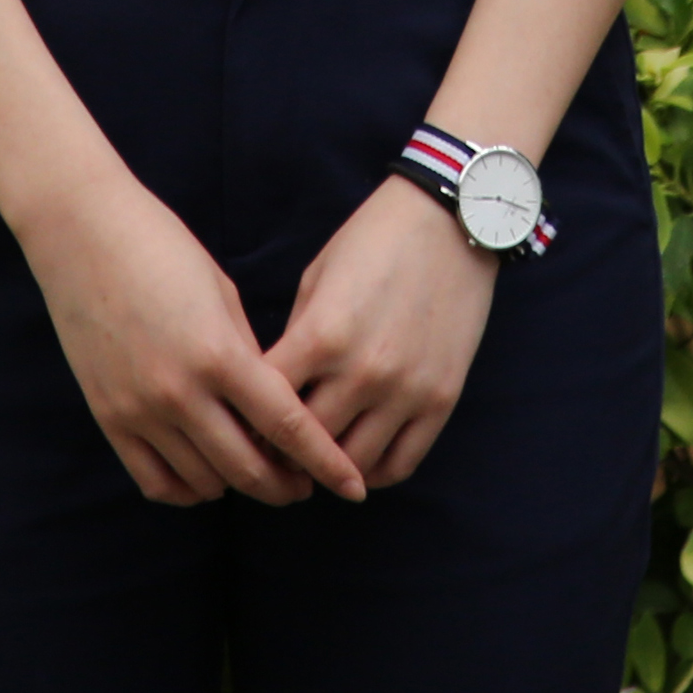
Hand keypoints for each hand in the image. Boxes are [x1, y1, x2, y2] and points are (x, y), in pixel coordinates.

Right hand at [19, 170, 365, 509]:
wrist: (83, 234)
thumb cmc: (163, 248)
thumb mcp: (221, 295)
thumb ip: (248, 355)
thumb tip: (272, 406)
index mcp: (220, 354)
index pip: (287, 425)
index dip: (325, 462)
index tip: (353, 487)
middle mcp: (180, 392)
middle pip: (248, 467)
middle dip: (285, 485)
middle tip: (304, 485)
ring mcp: (140, 411)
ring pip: (204, 483)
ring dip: (237, 484)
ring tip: (256, 471)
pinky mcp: (109, 419)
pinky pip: (156, 482)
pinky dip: (188, 489)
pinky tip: (206, 475)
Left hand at [264, 173, 500, 489]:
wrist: (451, 221)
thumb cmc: (373, 240)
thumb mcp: (317, 279)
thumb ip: (296, 339)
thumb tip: (274, 394)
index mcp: (322, 336)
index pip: (266, 405)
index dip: (247, 419)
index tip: (241, 423)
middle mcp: (363, 372)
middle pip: (306, 444)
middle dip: (283, 449)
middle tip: (274, 449)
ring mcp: (406, 390)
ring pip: (351, 466)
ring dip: (328, 466)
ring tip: (316, 456)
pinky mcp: (441, 400)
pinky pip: (400, 463)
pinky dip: (373, 472)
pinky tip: (358, 457)